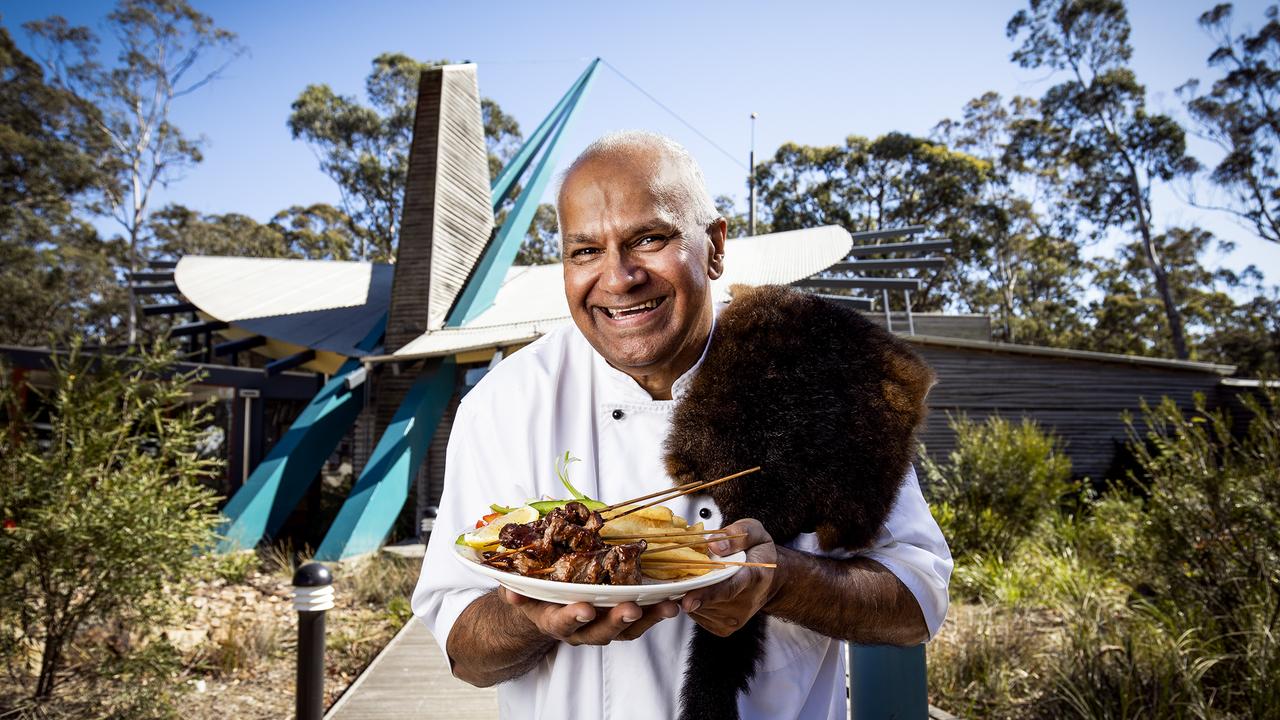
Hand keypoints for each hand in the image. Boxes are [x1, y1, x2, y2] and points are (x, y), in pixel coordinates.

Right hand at [499, 587, 678, 645]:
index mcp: (556, 621)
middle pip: (602, 631)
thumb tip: (510, 589)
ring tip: (670, 607)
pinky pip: (645, 619)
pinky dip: (663, 611)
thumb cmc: (537, 596)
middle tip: (632, 609)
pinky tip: (682, 600)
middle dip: (618, 621)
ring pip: (629, 630)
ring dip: (651, 619)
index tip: (584, 608)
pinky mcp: (624, 619)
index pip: (563, 623)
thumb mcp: (522, 593)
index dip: (573, 617)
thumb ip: (517, 592)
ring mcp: (605, 626)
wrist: (547, 610)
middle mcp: (582, 630)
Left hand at [678, 518, 780, 635]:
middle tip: (682, 570)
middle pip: (709, 599)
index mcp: (753, 577)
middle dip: (691, 586)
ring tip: (702, 577)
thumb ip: (736, 534)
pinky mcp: (723, 628)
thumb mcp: (754, 531)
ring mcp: (734, 619)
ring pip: (699, 607)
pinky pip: (698, 614)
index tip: (688, 601)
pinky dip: (695, 600)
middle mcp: (745, 603)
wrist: (770, 579)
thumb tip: (713, 545)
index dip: (707, 594)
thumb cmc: (759, 552)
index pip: (729, 588)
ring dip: (693, 592)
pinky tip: (704, 589)